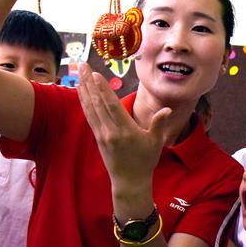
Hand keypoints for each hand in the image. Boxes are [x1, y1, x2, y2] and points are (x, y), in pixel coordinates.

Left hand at [76, 63, 170, 187]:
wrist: (129, 181)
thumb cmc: (145, 161)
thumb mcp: (156, 142)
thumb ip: (159, 124)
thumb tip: (167, 109)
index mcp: (126, 131)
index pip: (111, 106)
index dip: (102, 89)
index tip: (94, 74)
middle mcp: (111, 131)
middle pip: (97, 103)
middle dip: (88, 83)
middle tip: (82, 65)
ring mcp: (102, 134)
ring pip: (90, 108)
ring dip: (83, 89)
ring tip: (78, 73)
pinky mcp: (98, 137)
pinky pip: (89, 116)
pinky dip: (84, 102)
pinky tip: (81, 92)